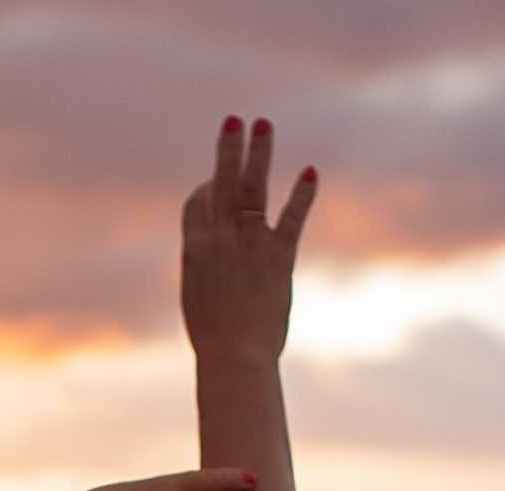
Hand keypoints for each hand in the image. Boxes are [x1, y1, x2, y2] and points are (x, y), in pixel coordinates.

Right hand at [182, 116, 315, 365]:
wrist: (234, 357)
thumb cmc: (213, 335)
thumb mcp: (197, 294)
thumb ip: (204, 265)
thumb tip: (208, 252)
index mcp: (194, 247)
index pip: (197, 201)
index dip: (205, 187)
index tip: (213, 182)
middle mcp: (220, 237)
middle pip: (221, 181)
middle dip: (228, 148)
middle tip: (234, 119)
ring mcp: (249, 244)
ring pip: (252, 187)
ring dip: (258, 153)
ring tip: (263, 125)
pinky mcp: (279, 256)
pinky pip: (291, 217)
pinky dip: (301, 194)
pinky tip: (310, 172)